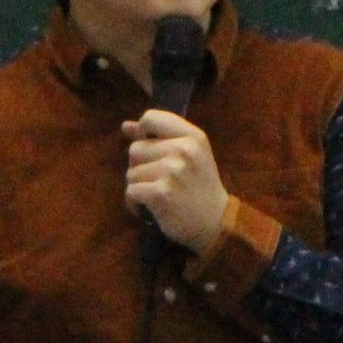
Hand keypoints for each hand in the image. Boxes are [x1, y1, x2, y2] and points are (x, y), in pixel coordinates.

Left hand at [122, 109, 228, 254]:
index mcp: (193, 136)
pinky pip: (131, 191)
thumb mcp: (190, 155)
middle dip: (140, 167)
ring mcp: (172, 170)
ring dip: (139, 187)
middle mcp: (183, 148)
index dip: (143, 134)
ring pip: (131, 172)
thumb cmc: (200, 187)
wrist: (216, 224)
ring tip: (157, 196)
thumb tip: (125, 126)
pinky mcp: (160, 192)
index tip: (151, 150)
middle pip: (135, 149)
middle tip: (159, 181)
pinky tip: (151, 208)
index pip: (150, 118)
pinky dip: (135, 203)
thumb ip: (158, 137)